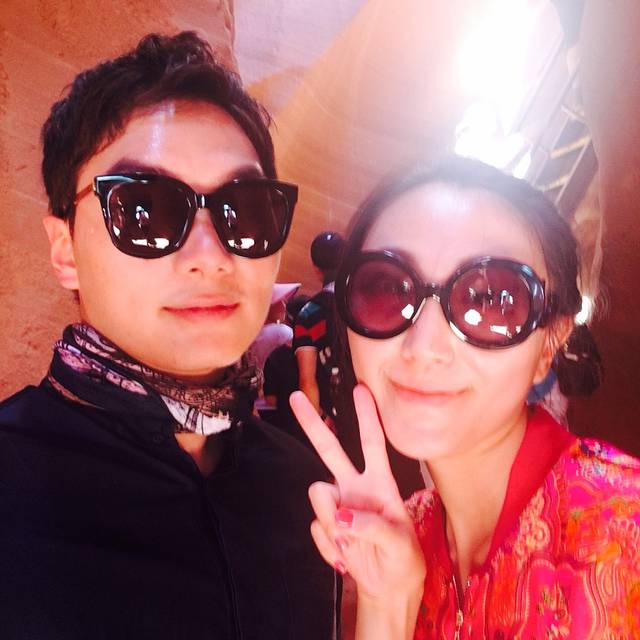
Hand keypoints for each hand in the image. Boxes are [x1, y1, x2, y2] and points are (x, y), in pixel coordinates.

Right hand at [289, 384, 425, 604]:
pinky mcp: (326, 526)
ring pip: (318, 495)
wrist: (387, 588)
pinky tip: (346, 556)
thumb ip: (373, 527)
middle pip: (330, 449)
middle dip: (312, 423)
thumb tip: (340, 516)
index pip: (373, 443)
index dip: (367, 416)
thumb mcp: (401, 546)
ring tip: (353, 546)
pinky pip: (316, 528)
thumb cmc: (403, 561)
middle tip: (295, 397)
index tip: (361, 389)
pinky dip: (330, 547)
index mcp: (381, 483)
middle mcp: (356, 487)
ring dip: (331, 522)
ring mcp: (338, 505)